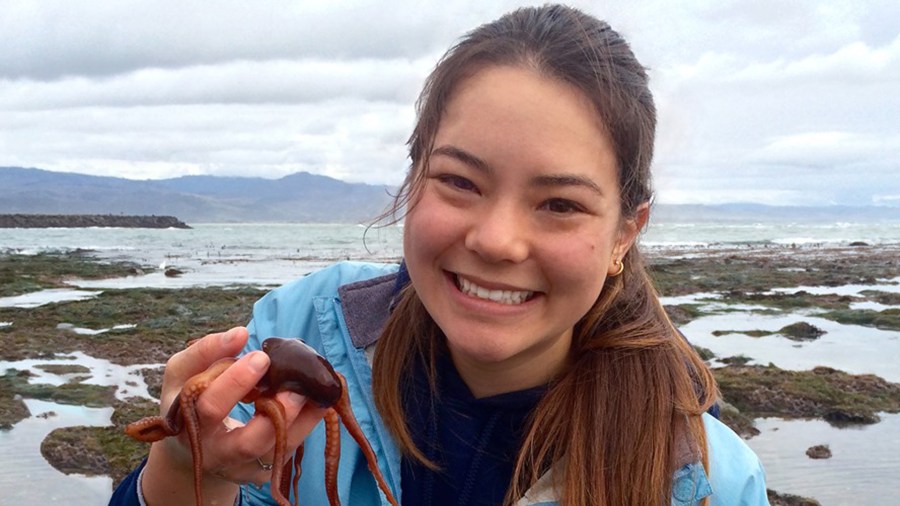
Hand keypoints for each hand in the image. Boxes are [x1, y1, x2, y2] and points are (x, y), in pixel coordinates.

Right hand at [140, 327, 328, 502]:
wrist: (192, 448)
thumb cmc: (189, 399)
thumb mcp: (182, 373)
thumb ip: (206, 351)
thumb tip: (240, 333)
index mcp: (189, 426)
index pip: (210, 407)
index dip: (237, 381)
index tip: (261, 356)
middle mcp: (215, 454)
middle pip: (249, 443)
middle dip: (278, 411)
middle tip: (296, 382)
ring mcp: (242, 468)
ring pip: (278, 449)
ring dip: (303, 416)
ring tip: (315, 386)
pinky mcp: (263, 471)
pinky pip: (290, 448)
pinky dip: (307, 422)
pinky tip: (316, 398)